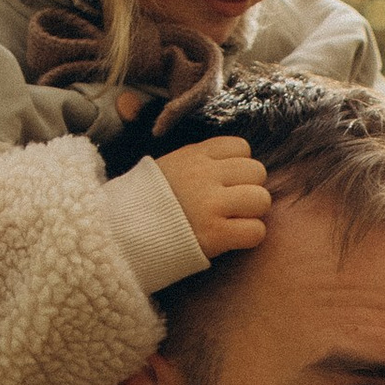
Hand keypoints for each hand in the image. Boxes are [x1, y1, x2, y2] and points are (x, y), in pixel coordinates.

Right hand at [160, 134, 272, 260]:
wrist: (122, 232)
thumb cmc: (150, 201)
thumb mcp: (171, 165)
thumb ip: (201, 160)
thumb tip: (237, 163)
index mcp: (195, 155)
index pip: (241, 147)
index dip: (239, 166)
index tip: (225, 182)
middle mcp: (205, 175)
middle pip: (257, 172)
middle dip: (249, 188)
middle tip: (231, 204)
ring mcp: (210, 204)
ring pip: (261, 199)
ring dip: (252, 213)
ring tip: (232, 220)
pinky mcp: (214, 234)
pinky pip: (256, 231)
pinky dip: (249, 236)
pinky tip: (232, 237)